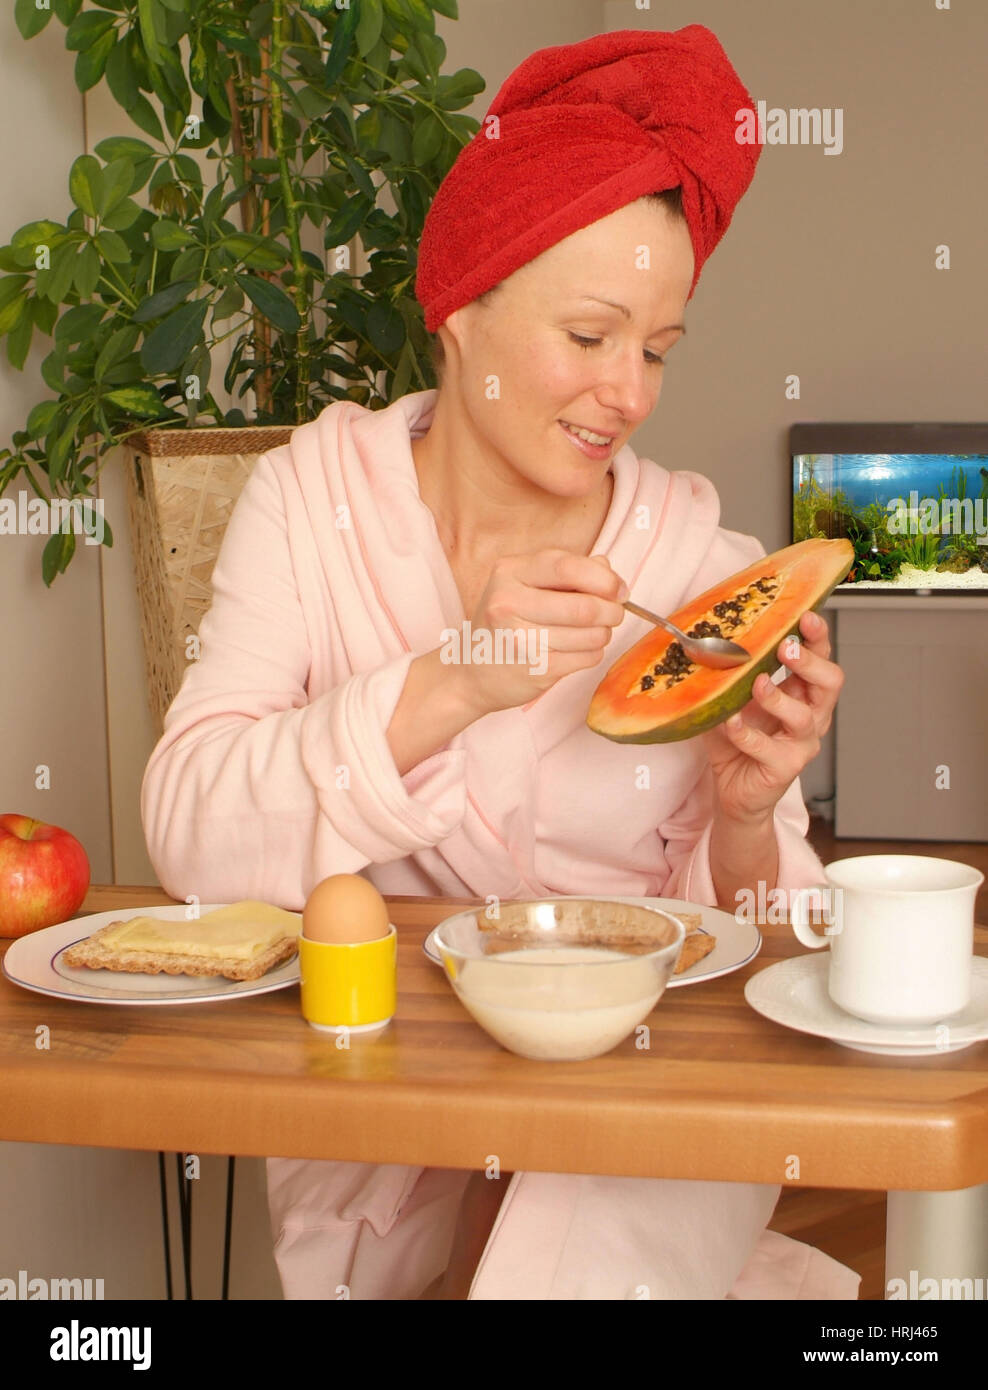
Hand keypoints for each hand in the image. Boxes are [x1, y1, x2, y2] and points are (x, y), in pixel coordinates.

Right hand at [457, 550, 627, 715]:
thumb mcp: (525, 585)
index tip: (618, 589)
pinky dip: (592, 653)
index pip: (568, 567)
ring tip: (592, 633)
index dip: (603, 578)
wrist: (471, 674)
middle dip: (612, 611)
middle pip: (585, 606)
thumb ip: (567, 572)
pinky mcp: (535, 669)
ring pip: (591, 634)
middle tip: (615, 614)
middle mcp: (508, 603)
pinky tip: (576, 651)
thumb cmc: (505, 624)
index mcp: (509, 572)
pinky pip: (587, 657)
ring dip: (603, 634)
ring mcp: (521, 639)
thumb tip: (609, 572)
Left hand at [700, 611, 843, 822]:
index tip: (804, 616)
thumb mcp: (730, 699)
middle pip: (830, 683)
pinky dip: (747, 733)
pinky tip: (731, 722)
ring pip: (804, 717)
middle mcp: (811, 715)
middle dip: (810, 662)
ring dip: (778, 697)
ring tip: (757, 684)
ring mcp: (801, 743)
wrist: (733, 789)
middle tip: (786, 648)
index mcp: (802, 692)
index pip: (822, 658)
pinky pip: (767, 748)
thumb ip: (727, 675)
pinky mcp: (784, 768)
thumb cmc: (736, 740)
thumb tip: (705, 642)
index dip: (818, 637)